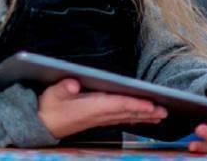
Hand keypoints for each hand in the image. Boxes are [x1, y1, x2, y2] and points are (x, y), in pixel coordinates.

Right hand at [37, 78, 167, 138]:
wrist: (41, 124)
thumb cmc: (48, 107)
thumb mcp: (52, 93)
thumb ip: (63, 87)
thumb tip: (73, 83)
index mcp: (90, 108)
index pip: (118, 105)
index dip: (135, 104)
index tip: (151, 104)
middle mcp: (98, 115)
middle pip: (127, 113)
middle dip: (146, 112)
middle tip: (165, 111)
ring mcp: (98, 120)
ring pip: (125, 117)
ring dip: (143, 117)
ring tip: (159, 116)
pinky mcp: (96, 120)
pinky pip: (119, 119)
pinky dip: (132, 118)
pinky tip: (139, 118)